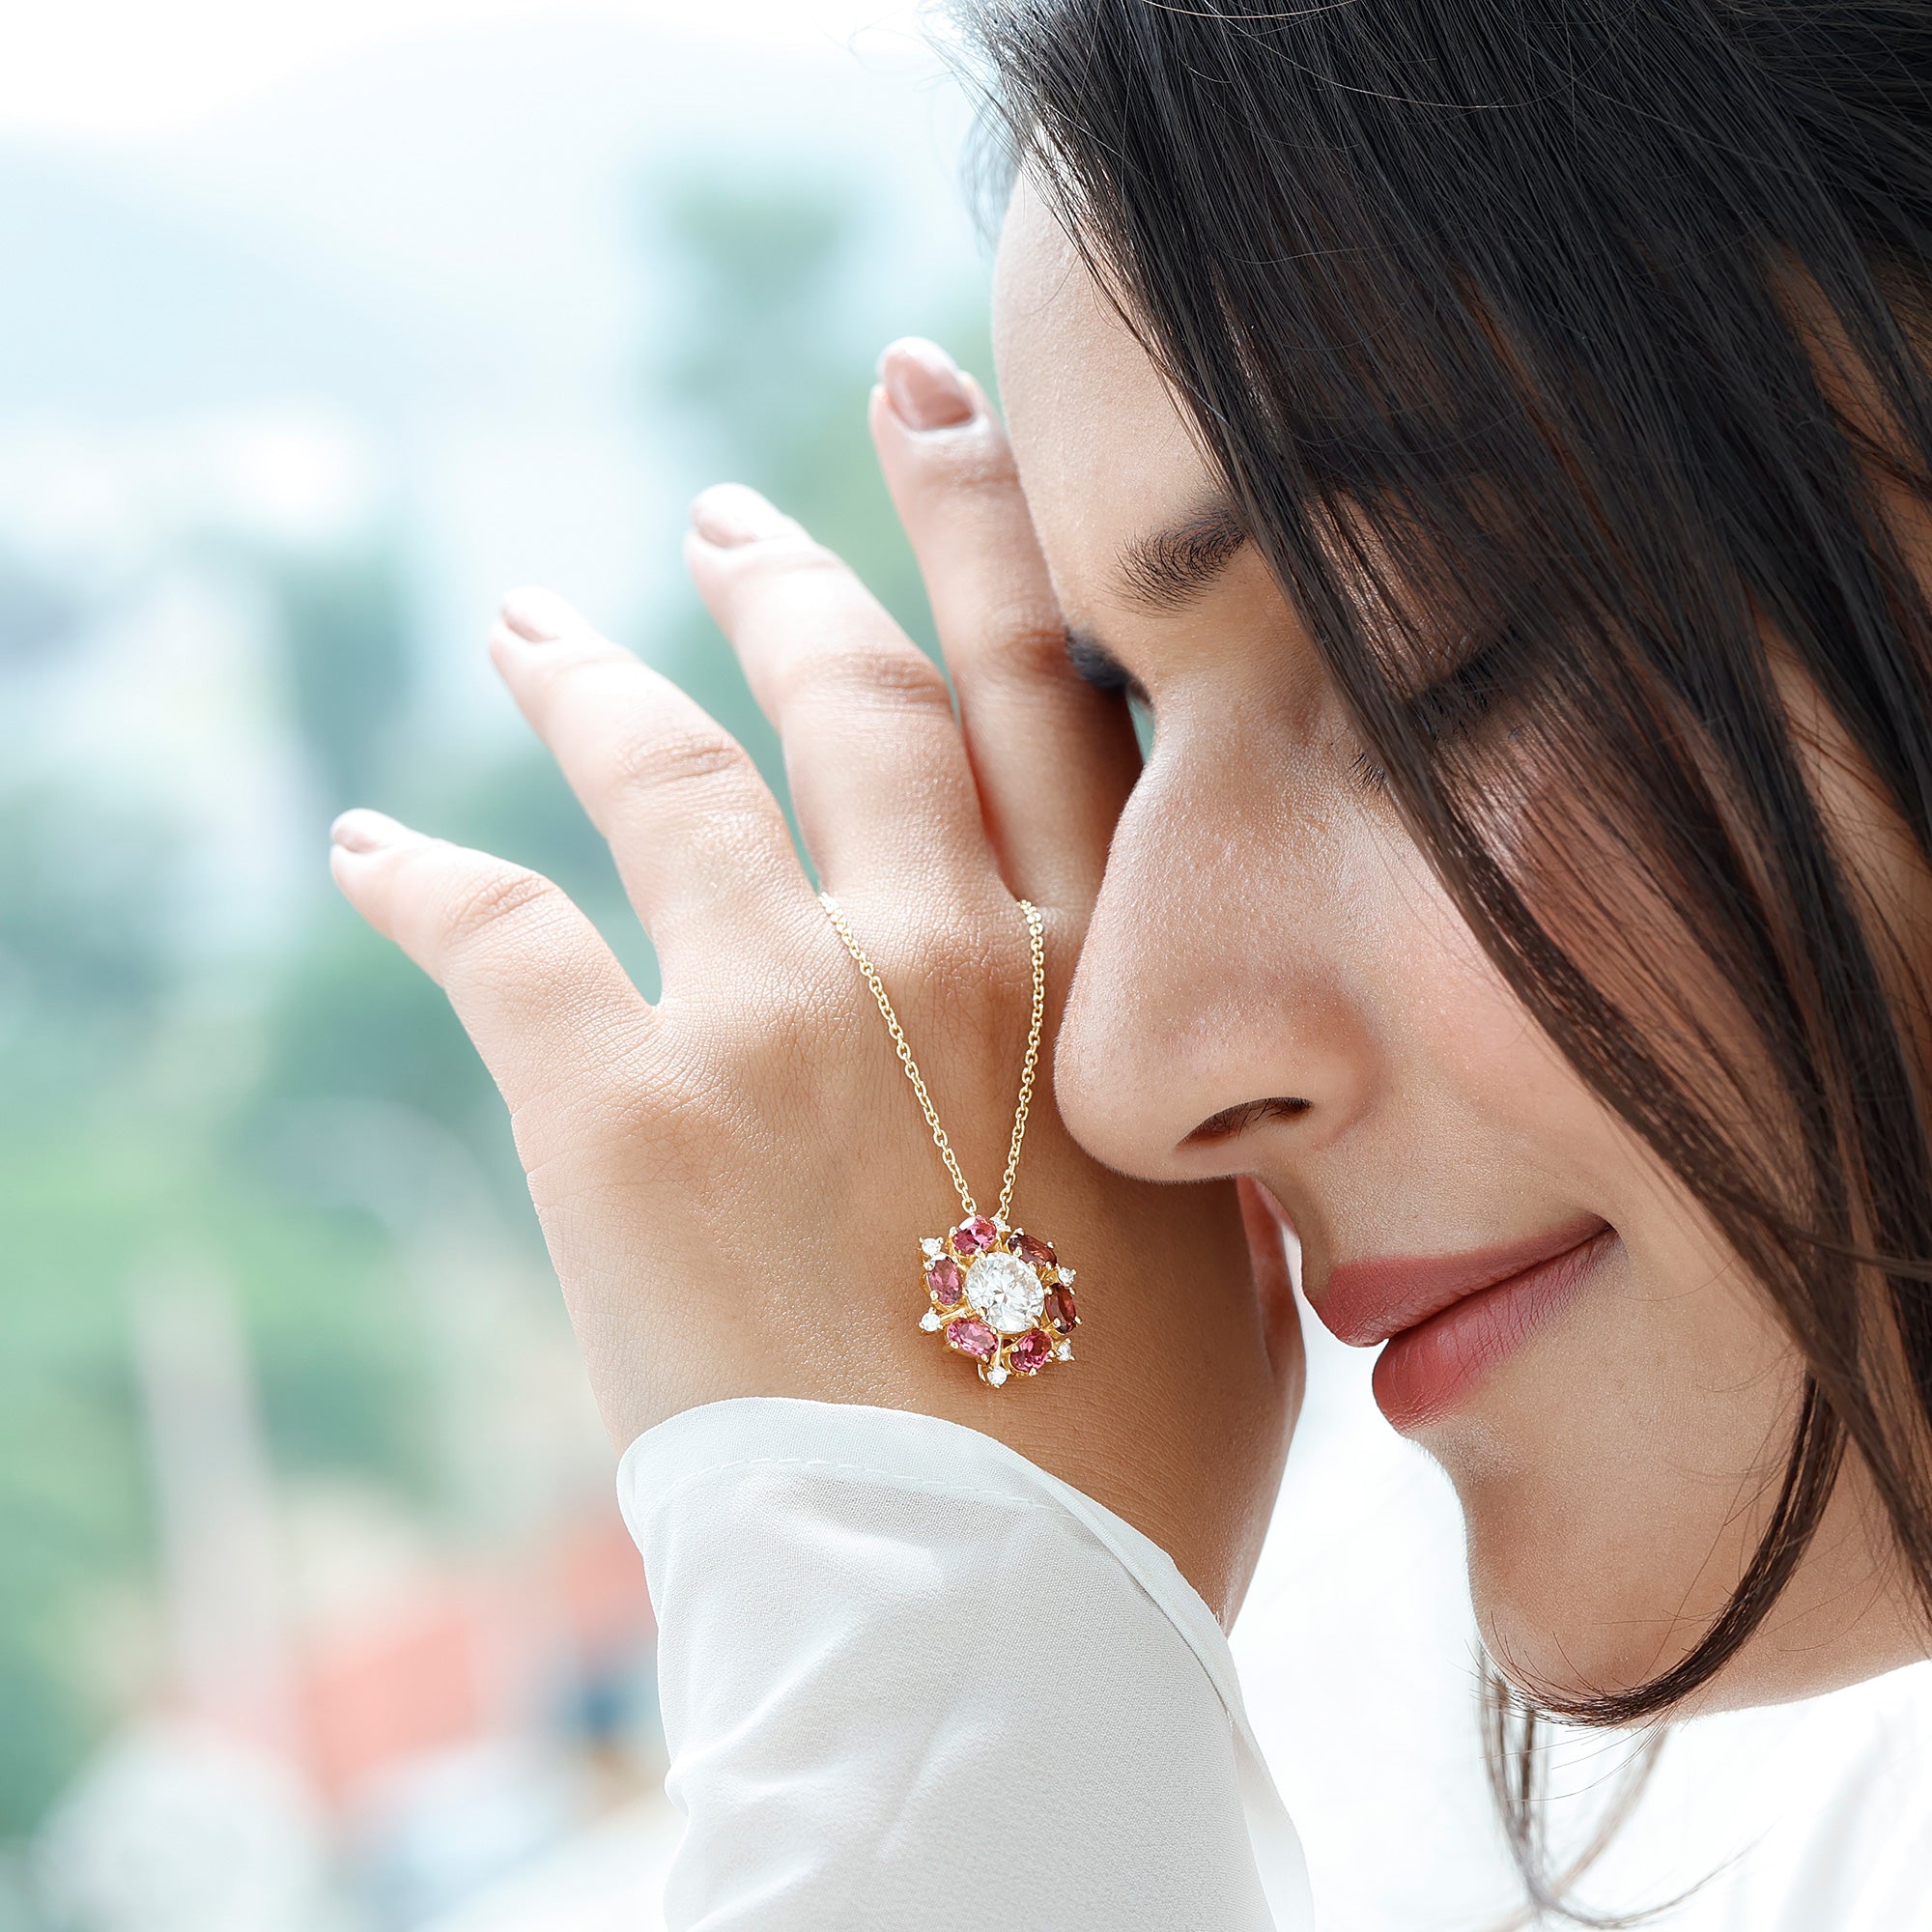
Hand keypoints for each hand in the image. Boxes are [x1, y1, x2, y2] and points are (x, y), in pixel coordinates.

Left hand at [329, 339, 1301, 1617]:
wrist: (993, 1618)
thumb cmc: (1135, 1466)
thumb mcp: (1236, 1259)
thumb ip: (1191, 1126)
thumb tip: (1175, 1081)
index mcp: (1104, 976)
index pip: (1046, 691)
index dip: (988, 528)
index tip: (933, 412)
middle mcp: (946, 948)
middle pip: (855, 690)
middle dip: (786, 573)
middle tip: (725, 515)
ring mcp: (781, 1012)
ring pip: (666, 768)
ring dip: (587, 673)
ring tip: (525, 623)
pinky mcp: (624, 1109)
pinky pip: (494, 935)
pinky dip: (418, 875)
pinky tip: (367, 842)